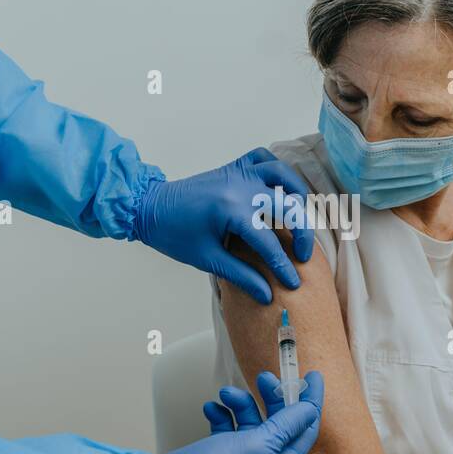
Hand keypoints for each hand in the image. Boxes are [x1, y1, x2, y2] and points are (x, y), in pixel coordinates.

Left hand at [131, 149, 313, 303]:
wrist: (149, 207)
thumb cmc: (173, 234)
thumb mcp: (208, 259)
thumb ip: (241, 276)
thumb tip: (267, 295)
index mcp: (232, 211)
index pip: (269, 243)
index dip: (283, 266)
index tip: (293, 283)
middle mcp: (240, 187)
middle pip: (288, 207)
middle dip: (302, 234)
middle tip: (303, 256)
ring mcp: (238, 173)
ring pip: (282, 174)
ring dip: (298, 193)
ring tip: (302, 217)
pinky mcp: (233, 167)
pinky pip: (262, 158)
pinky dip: (276, 170)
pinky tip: (279, 188)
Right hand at [163, 371, 323, 453]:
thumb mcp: (256, 446)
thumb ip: (285, 426)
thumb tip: (309, 409)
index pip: (304, 430)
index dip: (310, 402)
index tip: (313, 375)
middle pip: (277, 422)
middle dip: (271, 397)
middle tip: (264, 377)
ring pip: (250, 421)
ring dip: (240, 403)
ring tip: (225, 393)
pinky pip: (227, 426)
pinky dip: (221, 414)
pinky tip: (211, 408)